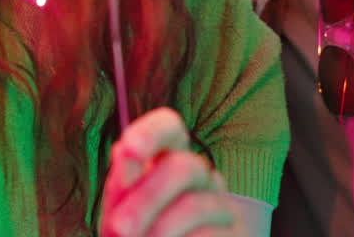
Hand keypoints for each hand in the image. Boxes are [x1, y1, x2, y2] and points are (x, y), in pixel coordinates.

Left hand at [99, 108, 236, 236]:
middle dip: (146, 198)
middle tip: (118, 227)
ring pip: (195, 205)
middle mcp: (198, 175)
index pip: (169, 127)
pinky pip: (208, 234)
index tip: (128, 148)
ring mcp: (220, 204)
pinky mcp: (235, 232)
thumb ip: (123, 184)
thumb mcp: (120, 209)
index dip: (152, 132)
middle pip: (183, 167)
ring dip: (159, 228)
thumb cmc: (136, 232)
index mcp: (166, 159)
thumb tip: (124, 151)